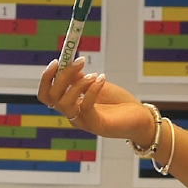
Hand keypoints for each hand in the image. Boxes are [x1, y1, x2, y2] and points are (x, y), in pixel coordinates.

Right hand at [36, 57, 154, 145]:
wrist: (141, 118)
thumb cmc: (118, 103)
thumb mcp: (96, 86)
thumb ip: (79, 78)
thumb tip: (66, 63)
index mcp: (69, 105)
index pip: (46, 95)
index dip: (46, 78)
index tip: (56, 61)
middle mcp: (72, 115)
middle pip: (52, 97)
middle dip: (63, 76)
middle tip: (80, 61)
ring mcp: (82, 122)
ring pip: (64, 103)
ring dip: (78, 84)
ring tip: (94, 75)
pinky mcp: (95, 126)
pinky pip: (85, 107)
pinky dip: (91, 90)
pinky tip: (101, 80)